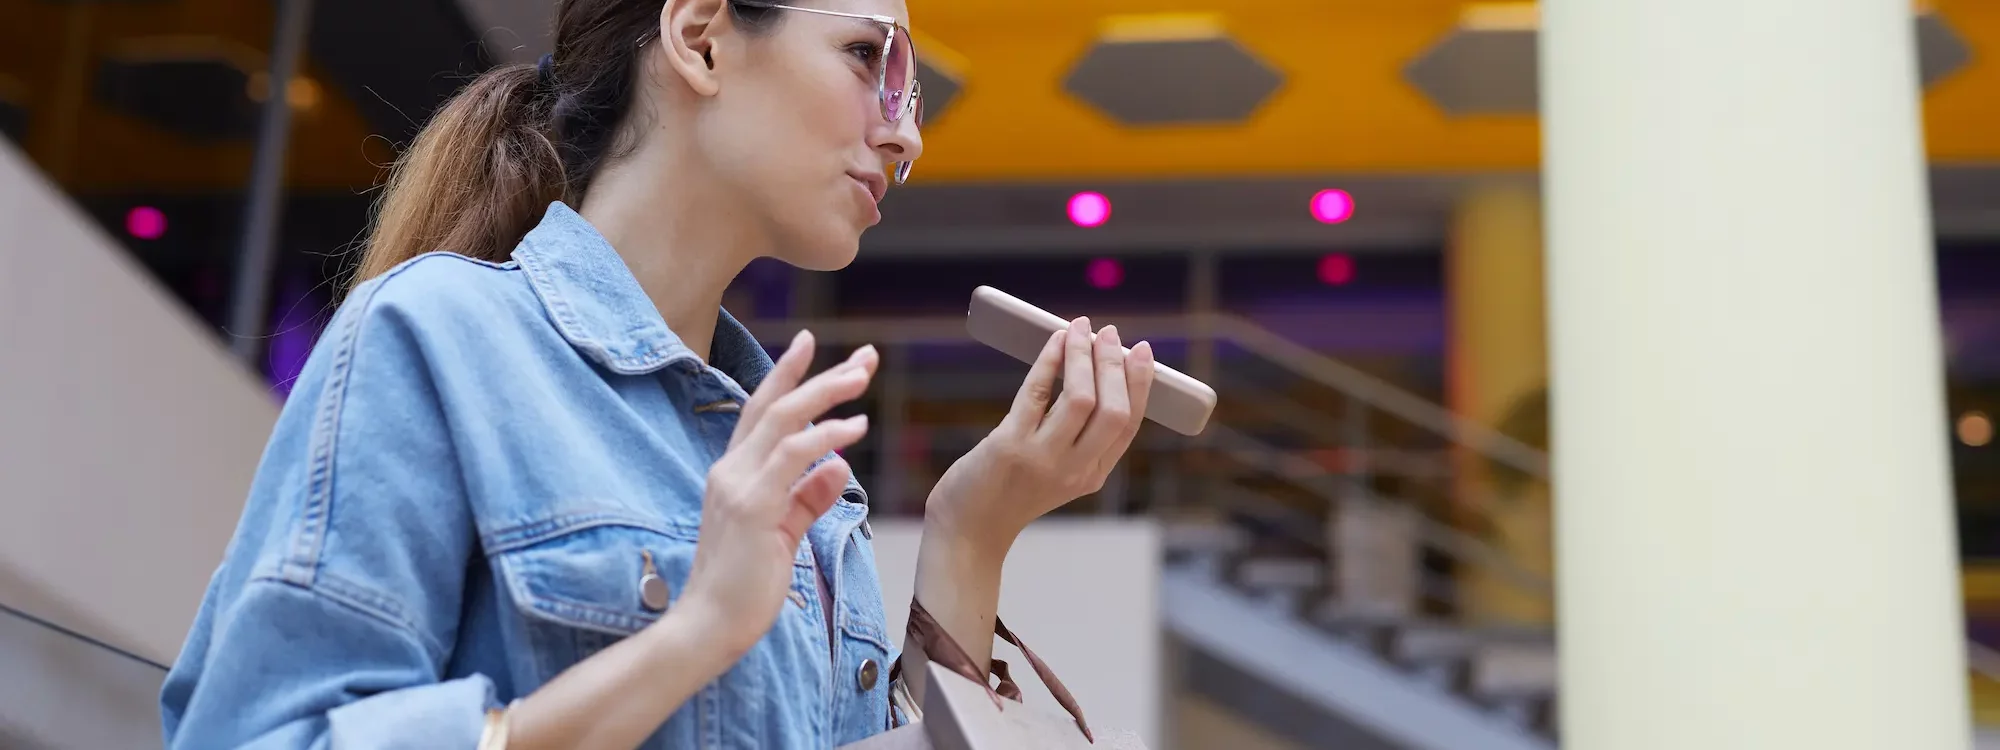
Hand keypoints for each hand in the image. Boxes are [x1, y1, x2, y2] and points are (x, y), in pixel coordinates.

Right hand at [677, 331, 877, 656]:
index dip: (786, 375)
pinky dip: (825, 436)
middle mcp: (730, 470)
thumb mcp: (783, 534)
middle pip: (775, 404)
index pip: (760, 411)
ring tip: (862, 377)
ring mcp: (737, 485)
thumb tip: (840, 465)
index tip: (812, 344)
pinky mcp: (751, 505)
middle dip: (819, 375)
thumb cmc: (743, 587)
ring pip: (783, 419)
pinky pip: (792, 456)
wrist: (709, 626)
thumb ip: (808, 498)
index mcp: (733, 473)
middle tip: (862, 358)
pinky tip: (854, 427)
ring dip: (827, 394)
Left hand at [926, 317, 1155, 553]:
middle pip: (1112, 411)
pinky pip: (1036, 393)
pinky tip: (1055, 341)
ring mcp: (1042, 458)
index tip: (1142, 351)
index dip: (1139, 384)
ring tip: (1081, 329)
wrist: (969, 529)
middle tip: (1109, 333)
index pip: (1129, 425)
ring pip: (1080, 399)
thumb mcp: (1058, 472)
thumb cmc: (1010, 491)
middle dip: (1114, 366)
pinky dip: (1049, 361)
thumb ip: (1077, 436)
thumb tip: (1091, 370)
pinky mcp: (1009, 445)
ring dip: (1083, 356)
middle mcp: (1074, 469)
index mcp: (1093, 475)